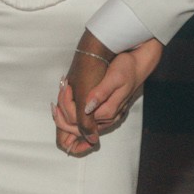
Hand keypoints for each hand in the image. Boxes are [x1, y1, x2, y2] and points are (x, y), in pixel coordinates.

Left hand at [52, 38, 161, 154]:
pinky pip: (86, 120)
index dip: (67, 109)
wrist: (138, 65)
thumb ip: (100, 94)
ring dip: (67, 116)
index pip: (79, 120)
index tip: (62, 93)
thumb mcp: (115, 78)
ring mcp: (108, 117)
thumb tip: (87, 108)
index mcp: (108, 111)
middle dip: (63, 117)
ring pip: (81, 126)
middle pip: (78, 128)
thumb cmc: (127, 68)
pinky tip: (68, 101)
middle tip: (56, 100)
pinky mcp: (106, 112)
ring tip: (60, 99)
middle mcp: (108, 118)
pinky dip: (74, 114)